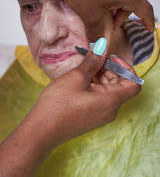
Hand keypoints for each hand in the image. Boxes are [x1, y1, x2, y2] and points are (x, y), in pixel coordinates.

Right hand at [0, 43, 139, 176]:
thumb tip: (102, 46)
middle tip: (93, 57)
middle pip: (120, 85)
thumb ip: (92, 61)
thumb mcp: (77, 77)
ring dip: (101, 76)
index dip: (125, 68)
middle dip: (109, 68)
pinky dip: (95, 85)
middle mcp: (110, 110)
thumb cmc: (59, 103)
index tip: (109, 58)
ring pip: (109, 90)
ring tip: (84, 67)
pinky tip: (80, 79)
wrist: (42, 129)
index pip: (133, 83)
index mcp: (111, 100)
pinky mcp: (91, 117)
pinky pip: (100, 98)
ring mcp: (101, 115)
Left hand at [50, 0, 153, 35]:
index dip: (148, 21)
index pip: (145, 10)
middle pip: (132, 0)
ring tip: (101, 7)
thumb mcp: (89, 14)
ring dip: (116, 1)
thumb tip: (96, 44)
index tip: (149, 28)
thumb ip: (96, 31)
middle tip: (111, 23)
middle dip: (123, 14)